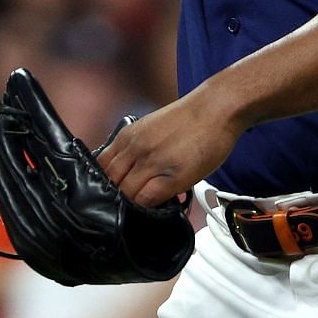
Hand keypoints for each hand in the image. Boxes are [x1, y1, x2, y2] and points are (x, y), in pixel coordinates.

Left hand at [97, 87, 244, 208]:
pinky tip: (156, 208)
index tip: (110, 192)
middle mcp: (135, 149)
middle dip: (114, 196)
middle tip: (125, 205)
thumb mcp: (151, 127)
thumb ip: (138, 148)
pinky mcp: (171, 177)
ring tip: (142, 209)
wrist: (216, 108)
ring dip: (131, 205)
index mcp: (127, 136)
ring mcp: (152, 163)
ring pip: (126, 194)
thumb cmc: (191, 118)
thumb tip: (132, 171)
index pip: (100, 166)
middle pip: (110, 182)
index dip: (103, 182)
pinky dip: (148, 209)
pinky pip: (148, 200)